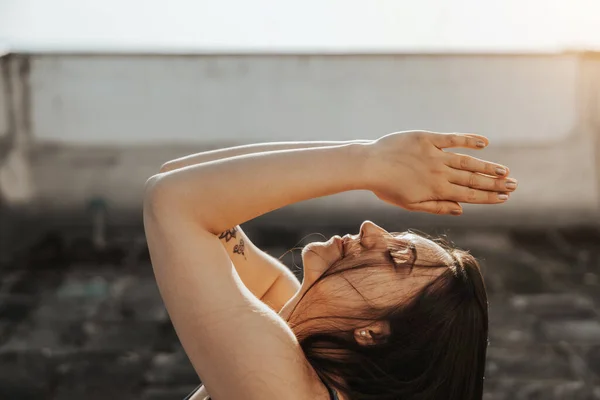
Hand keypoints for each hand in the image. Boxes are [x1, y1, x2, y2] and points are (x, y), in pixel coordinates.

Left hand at [366, 131, 516, 214]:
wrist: (368, 165)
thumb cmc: (386, 188)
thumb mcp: (410, 204)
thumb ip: (437, 206)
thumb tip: (462, 210)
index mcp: (436, 190)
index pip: (469, 195)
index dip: (488, 197)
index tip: (504, 198)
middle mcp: (439, 173)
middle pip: (473, 179)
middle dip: (495, 184)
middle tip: (514, 185)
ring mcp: (435, 154)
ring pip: (467, 161)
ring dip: (488, 167)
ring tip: (505, 171)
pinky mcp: (428, 138)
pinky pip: (453, 138)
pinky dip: (469, 140)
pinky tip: (484, 142)